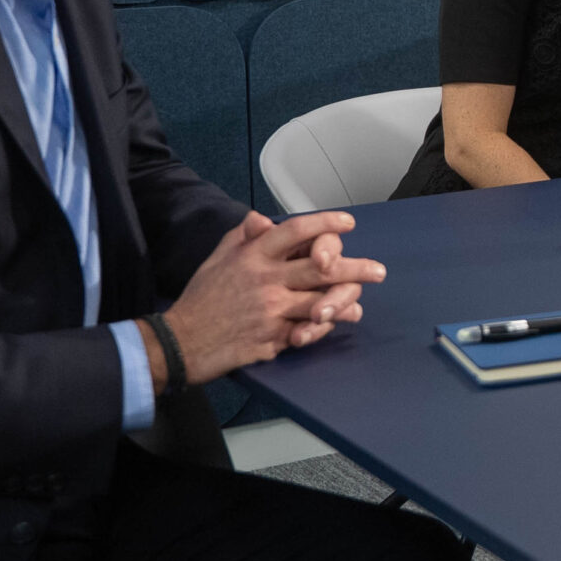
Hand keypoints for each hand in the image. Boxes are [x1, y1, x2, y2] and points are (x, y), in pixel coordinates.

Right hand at [159, 211, 385, 383]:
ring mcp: (271, 310)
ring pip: (320, 302)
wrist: (181, 342)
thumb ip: (242, 237)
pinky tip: (334, 325)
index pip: (295, 231)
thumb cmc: (201, 298)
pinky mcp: (272, 337)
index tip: (347, 223)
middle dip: (354, 268)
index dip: (324, 224)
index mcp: (253, 255)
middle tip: (379, 270)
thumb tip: (261, 218)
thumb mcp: (218, 259)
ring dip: (345, 303)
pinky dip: (322, 328)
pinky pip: (306, 331)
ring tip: (360, 305)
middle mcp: (266, 280)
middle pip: (319, 268)